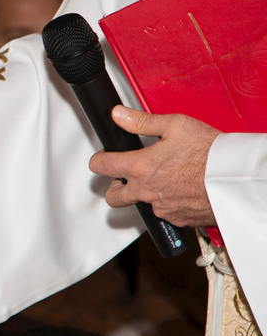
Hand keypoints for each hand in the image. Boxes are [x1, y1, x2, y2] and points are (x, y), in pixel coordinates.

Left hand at [88, 106, 219, 226]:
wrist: (237, 179)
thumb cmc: (212, 153)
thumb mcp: (176, 125)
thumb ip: (141, 121)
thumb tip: (119, 115)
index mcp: (141, 167)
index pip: (101, 166)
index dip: (99, 159)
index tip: (103, 157)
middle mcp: (147, 191)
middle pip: (113, 197)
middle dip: (115, 186)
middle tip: (125, 176)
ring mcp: (162, 208)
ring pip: (142, 205)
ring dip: (145, 194)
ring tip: (162, 178)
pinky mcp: (177, 219)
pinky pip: (164, 212)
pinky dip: (167, 202)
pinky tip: (180, 188)